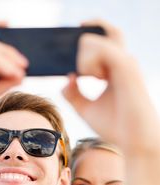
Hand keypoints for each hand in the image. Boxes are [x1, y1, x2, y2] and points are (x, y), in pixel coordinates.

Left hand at [62, 20, 158, 155]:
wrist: (133, 140)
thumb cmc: (114, 126)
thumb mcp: (86, 109)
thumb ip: (73, 94)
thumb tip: (66, 79)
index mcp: (113, 68)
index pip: (100, 38)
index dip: (84, 36)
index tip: (66, 47)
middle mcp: (120, 61)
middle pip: (100, 29)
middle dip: (80, 38)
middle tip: (76, 66)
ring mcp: (123, 62)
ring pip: (93, 39)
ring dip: (82, 58)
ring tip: (89, 78)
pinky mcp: (125, 66)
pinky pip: (100, 49)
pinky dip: (88, 62)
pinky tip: (94, 78)